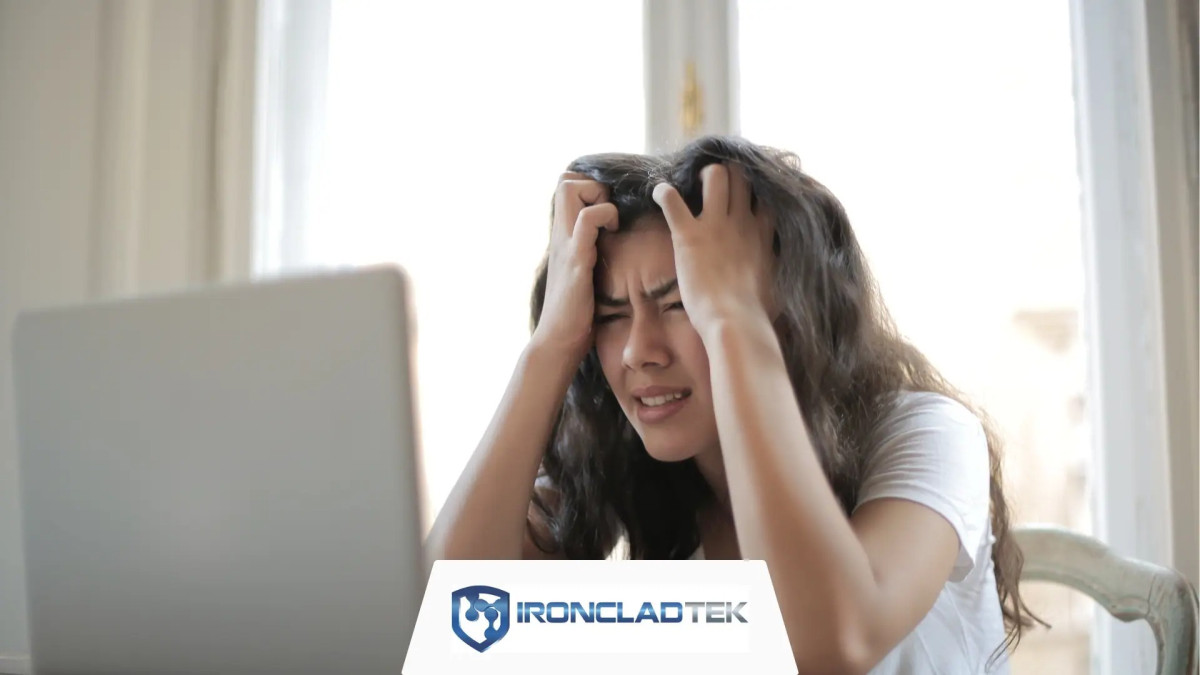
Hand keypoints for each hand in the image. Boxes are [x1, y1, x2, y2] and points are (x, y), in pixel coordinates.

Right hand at [531, 172, 617, 363]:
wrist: (558, 341)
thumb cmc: (574, 314)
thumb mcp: (581, 274)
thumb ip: (588, 254)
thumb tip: (609, 247)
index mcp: (562, 237)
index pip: (565, 186)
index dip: (589, 187)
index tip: (608, 209)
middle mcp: (560, 235)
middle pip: (565, 180)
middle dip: (593, 185)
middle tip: (609, 212)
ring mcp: (566, 245)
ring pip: (570, 190)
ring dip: (598, 197)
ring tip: (611, 223)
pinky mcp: (575, 260)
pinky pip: (586, 220)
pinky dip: (604, 216)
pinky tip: (613, 234)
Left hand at [652, 163, 774, 338]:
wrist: (735, 322)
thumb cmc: (757, 313)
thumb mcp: (778, 284)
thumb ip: (776, 268)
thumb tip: (784, 275)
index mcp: (763, 233)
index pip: (765, 195)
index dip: (755, 189)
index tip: (746, 193)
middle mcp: (742, 221)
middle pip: (741, 175)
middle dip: (728, 174)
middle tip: (715, 185)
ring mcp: (715, 225)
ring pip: (714, 175)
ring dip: (702, 176)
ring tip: (693, 185)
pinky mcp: (688, 234)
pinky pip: (671, 199)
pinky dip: (663, 193)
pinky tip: (659, 193)